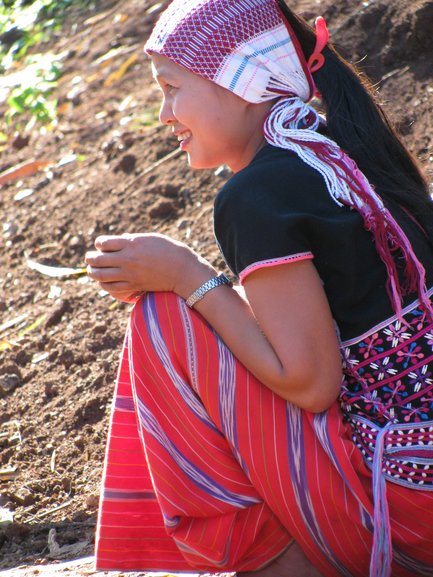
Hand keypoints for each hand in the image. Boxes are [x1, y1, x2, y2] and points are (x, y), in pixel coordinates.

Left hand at [85, 233, 214, 301]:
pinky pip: (111, 287)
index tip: (102, 245)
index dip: (99, 244)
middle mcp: (127, 259)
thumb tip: (119, 240)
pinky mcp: (134, 286)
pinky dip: (103, 284)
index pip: (102, 243)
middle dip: (90, 259)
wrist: (182, 269)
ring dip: (93, 272)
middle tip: (89, 258)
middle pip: (97, 260)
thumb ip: (132, 240)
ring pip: (100, 275)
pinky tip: (104, 282)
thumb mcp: (149, 238)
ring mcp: (130, 274)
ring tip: (92, 270)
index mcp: (131, 244)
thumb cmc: (168, 250)